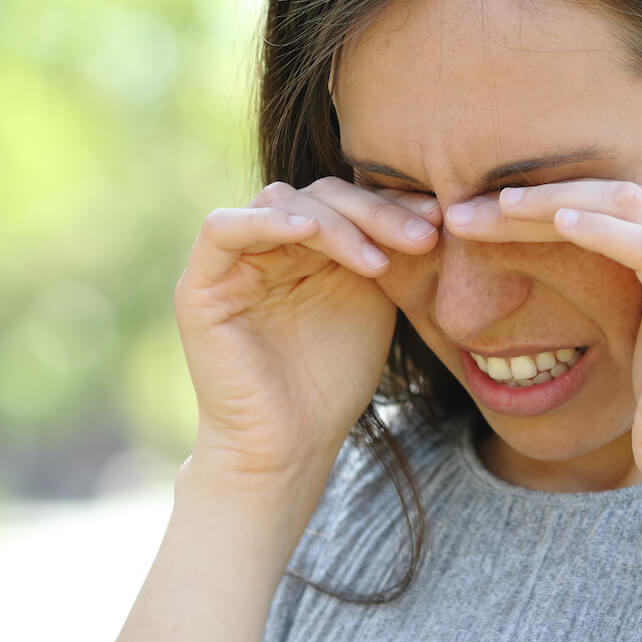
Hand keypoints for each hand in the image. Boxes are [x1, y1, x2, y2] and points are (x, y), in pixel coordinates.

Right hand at [175, 177, 440, 480]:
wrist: (289, 446)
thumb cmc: (332, 381)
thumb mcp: (374, 302)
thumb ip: (384, 250)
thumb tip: (432, 203)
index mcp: (307, 245)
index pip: (348, 199)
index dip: (392, 204)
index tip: (441, 219)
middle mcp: (267, 243)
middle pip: (320, 195)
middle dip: (374, 213)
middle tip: (422, 237)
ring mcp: (231, 260)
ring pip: (281, 203)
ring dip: (335, 223)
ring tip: (379, 260)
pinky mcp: (200, 284)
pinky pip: (223, 229)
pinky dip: (266, 222)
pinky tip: (309, 233)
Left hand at [443, 143, 641, 482]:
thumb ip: (635, 251)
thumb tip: (611, 221)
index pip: (614, 188)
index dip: (549, 187)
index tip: (478, 204)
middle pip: (614, 190)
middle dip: (536, 195)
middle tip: (464, 210)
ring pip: (624, 206)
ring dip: (551, 204)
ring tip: (493, 210)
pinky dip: (601, 230)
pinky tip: (558, 226)